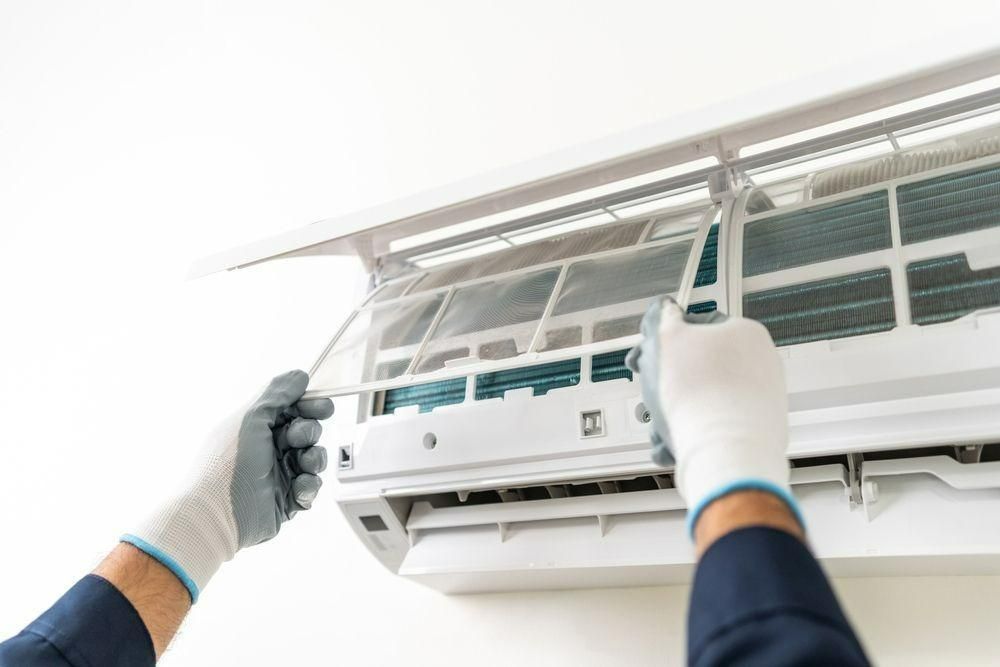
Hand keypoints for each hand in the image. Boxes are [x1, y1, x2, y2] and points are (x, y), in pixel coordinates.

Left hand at [122, 370, 333, 601]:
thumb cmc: (226, 464)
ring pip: (313, 459)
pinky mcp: (286, 500)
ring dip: (314, 459)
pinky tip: (298, 489)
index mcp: (255, 427)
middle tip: (296, 440)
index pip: (291, 409)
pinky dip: (309, 486)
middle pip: (307, 432)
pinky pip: (311, 487)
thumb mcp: (250, 418)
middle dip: (309, 433)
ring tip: (302, 466)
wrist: (216, 514)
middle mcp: (267, 449)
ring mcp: (277, 475)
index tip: (322, 407)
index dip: (309, 406)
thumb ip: (277, 393)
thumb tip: (299, 375)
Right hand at [626, 298, 801, 535]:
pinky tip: (673, 445)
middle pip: (696, 367)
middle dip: (664, 384)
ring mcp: (760, 400)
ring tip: (659, 426)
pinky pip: (714, 427)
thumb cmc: (698, 394)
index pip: (696, 326)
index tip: (644, 357)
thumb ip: (660, 317)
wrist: (726, 454)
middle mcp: (760, 364)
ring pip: (701, 400)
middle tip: (649, 393)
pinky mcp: (755, 433)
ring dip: (672, 413)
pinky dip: (690, 434)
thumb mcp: (665, 338)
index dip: (662, 340)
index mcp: (744, 333)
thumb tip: (663, 309)